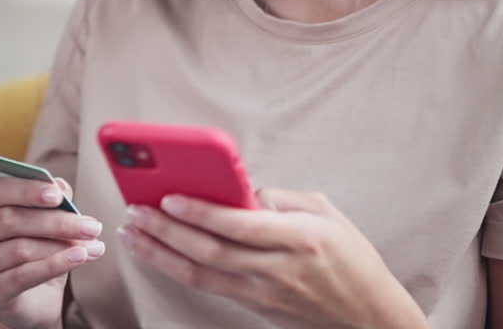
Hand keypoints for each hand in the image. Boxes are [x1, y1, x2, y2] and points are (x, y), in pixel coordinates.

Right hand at [0, 176, 105, 328]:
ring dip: (61, 245)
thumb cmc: (35, 252)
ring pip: (19, 248)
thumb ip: (49, 199)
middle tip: (90, 226)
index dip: (27, 190)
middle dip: (55, 221)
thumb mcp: (45, 221)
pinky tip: (78, 258)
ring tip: (92, 246)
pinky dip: (55, 265)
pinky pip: (23, 276)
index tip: (58, 194)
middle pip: (9, 220)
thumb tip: (59, 185)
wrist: (34, 300)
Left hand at [117, 188, 426, 328]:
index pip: (239, 224)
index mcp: (300, 238)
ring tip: (133, 233)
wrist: (370, 317)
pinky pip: (208, 286)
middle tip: (136, 210)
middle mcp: (278, 269)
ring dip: (161, 253)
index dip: (200, 211)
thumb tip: (239, 187)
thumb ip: (281, 197)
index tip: (169, 196)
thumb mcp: (326, 212)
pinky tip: (158, 253)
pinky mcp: (255, 307)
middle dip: (166, 230)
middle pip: (210, 251)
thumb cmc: (352, 259)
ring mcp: (264, 293)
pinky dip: (177, 268)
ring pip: (201, 274)